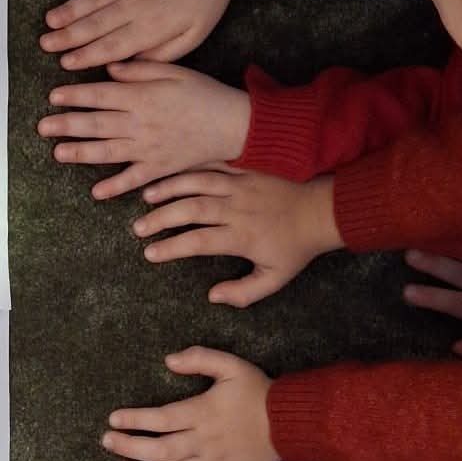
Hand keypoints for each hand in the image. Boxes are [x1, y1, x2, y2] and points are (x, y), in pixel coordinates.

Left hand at [39, 62, 249, 199]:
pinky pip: (134, 179)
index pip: (100, 95)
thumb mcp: (174, 70)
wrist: (234, 124)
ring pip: (108, 151)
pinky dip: (115, 187)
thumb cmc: (204, 94)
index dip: (74, 96)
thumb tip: (109, 67)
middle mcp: (141, 123)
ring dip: (81, 153)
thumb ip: (139, 68)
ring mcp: (149, 148)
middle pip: (96, 124)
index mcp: (142, 96)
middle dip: (67, 125)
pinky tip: (96, 192)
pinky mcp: (160, 168)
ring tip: (57, 153)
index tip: (53, 96)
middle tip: (42, 126)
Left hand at [105, 347, 277, 460]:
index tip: (113, 419)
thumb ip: (199, 359)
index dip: (134, 420)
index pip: (160, 419)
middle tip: (107, 444)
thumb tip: (168, 360)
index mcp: (203, 413)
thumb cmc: (258, 391)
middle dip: (129, 448)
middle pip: (159, 450)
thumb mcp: (231, 365)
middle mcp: (204, 441)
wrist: (291, 423)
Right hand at [133, 170, 339, 305]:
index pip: (198, 241)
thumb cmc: (297, 248)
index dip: (171, 247)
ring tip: (147, 197)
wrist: (323, 210)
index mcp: (242, 236)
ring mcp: (240, 184)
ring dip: (170, 188)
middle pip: (190, 210)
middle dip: (160, 218)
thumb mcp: (276, 279)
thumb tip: (213, 296)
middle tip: (138, 228)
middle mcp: (237, 208)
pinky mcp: (246, 168)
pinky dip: (190, 167)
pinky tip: (172, 172)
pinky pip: (213, 164)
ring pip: (197, 182)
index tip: (150, 253)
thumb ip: (244, 293)